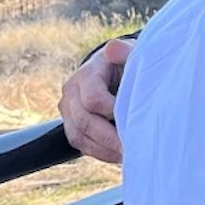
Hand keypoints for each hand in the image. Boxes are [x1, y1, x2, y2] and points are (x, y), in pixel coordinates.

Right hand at [59, 38, 131, 163]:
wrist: (114, 71)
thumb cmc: (127, 63)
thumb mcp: (130, 54)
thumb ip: (125, 52)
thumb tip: (114, 48)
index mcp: (86, 75)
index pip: (93, 99)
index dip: (113, 111)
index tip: (136, 119)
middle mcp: (71, 93)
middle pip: (84, 121)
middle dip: (110, 137)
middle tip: (133, 147)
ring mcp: (68, 111)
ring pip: (80, 136)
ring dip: (105, 149)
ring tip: (129, 154)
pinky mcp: (72, 126)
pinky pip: (82, 145)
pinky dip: (101, 153)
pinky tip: (120, 155)